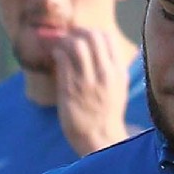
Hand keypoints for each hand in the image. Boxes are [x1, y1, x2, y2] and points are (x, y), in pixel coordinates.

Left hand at [51, 27, 132, 157]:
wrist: (99, 140)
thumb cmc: (106, 114)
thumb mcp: (118, 88)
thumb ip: (113, 68)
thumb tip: (103, 48)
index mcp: (118, 72)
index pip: (106, 37)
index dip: (91, 33)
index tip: (83, 38)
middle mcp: (104, 74)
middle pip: (91, 36)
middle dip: (76, 33)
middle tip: (68, 40)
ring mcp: (87, 81)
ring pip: (76, 44)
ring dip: (64, 41)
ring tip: (60, 48)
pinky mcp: (70, 89)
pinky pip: (62, 59)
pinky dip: (57, 52)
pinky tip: (55, 57)